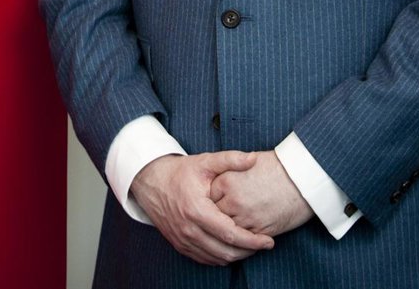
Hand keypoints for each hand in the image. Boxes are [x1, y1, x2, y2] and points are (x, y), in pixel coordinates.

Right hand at [130, 152, 275, 265]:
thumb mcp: (204, 161)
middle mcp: (189, 229)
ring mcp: (183, 239)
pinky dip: (220, 257)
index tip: (269, 241)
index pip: (231, 235)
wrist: (150, 180)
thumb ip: (230, 160)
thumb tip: (253, 159)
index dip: (253, 241)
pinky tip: (231, 248)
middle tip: (264, 244)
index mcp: (197, 210)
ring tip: (250, 246)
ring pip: (216, 258)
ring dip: (236, 256)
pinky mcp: (179, 244)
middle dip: (249, 251)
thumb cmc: (179, 172)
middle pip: (226, 252)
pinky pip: (204, 259)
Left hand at [210, 150, 313, 236]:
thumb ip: (228, 175)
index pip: (209, 197)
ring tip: (226, 230)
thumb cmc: (276, 167)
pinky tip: (242, 238)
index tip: (212, 203)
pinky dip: (242, 240)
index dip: (211, 201)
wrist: (302, 178)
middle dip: (216, 217)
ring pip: (228, 230)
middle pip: (215, 215)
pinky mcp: (260, 231)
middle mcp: (233, 200)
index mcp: (226, 181)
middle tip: (216, 219)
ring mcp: (246, 217)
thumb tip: (216, 186)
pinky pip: (244, 241)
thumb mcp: (246, 164)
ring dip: (227, 231)